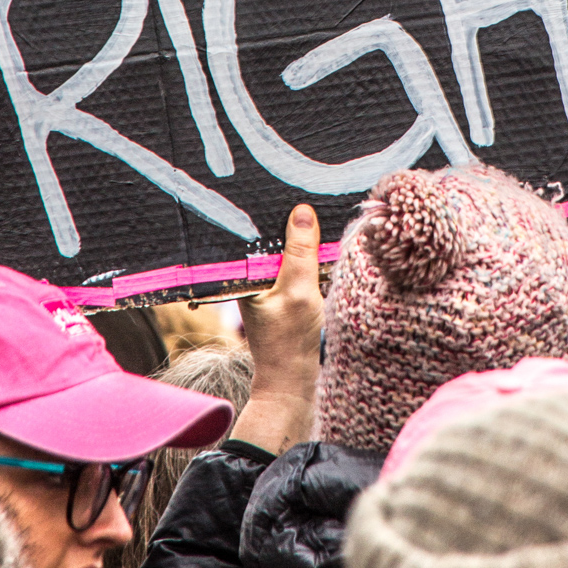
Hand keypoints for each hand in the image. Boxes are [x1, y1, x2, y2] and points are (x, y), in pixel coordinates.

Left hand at [230, 205, 323, 454]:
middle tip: (307, 188)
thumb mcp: (300, 291)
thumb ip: (300, 252)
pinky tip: (323, 242)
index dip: (269, 208)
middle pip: (269, 238)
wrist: (293, 384)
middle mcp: (251, 277)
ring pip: (285, 251)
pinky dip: (308, 255)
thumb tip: (301, 210)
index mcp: (244, 274)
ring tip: (317, 208)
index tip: (285, 183)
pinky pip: (295, 265)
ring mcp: (268, 286)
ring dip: (300, 237)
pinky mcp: (284, 294)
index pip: (253, 230)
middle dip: (287, 219)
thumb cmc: (291, 342)